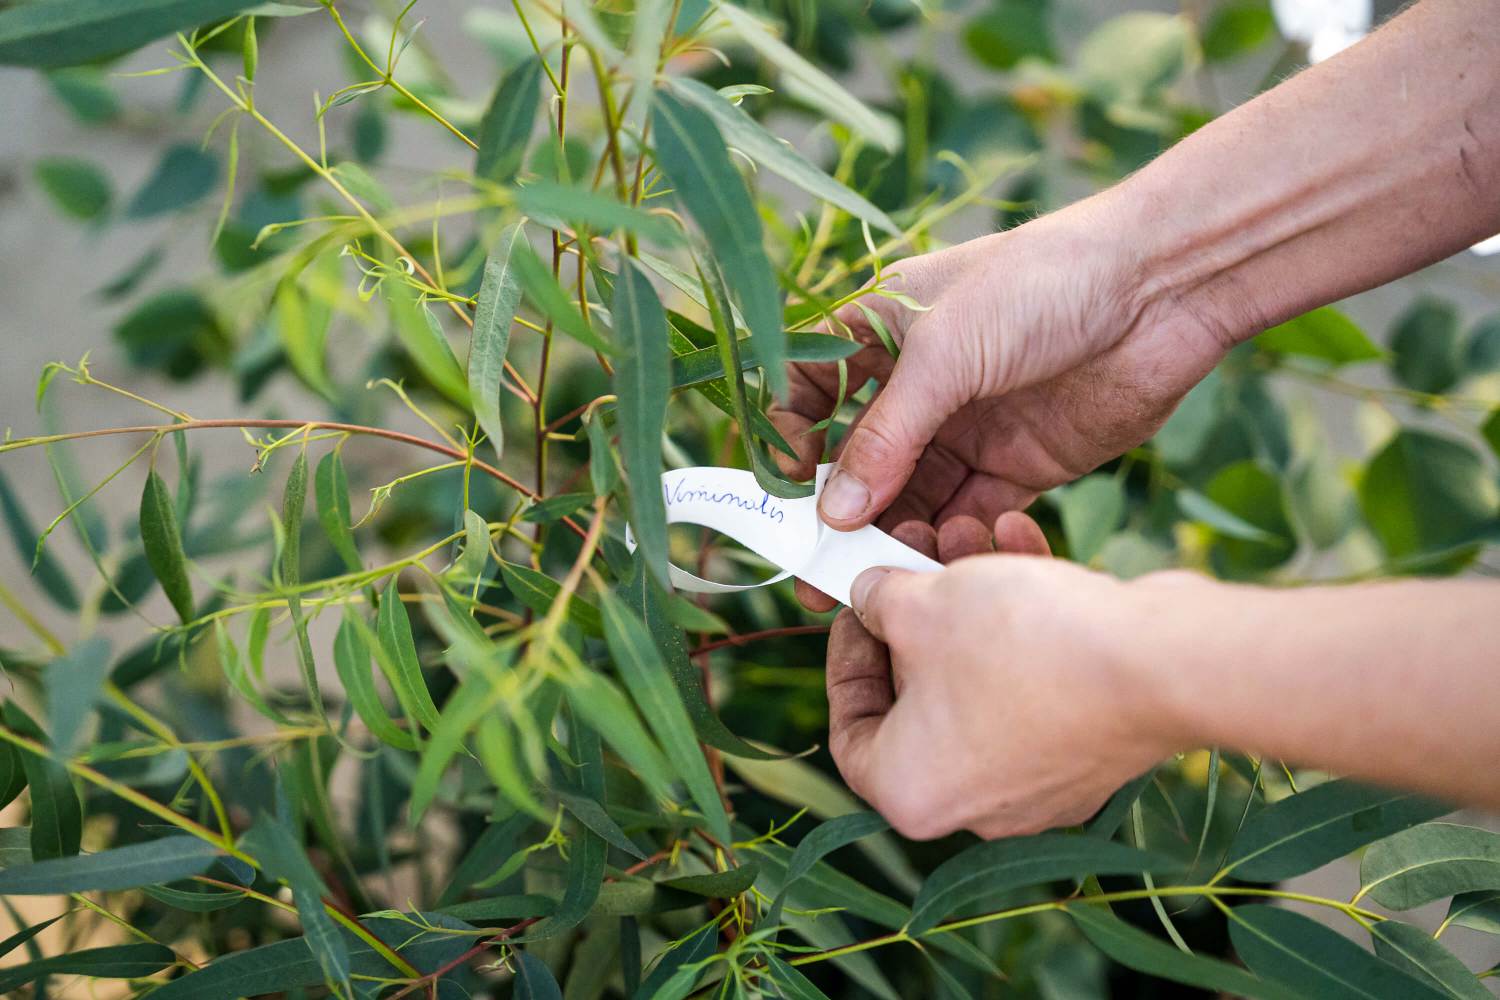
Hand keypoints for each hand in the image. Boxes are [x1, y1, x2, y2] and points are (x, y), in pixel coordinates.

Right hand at [773, 200, 1229, 610]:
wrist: (1163, 288)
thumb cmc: (1041, 285)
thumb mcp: (945, 353)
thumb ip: (885, 436)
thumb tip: (830, 511)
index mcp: (880, 329)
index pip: (811, 388)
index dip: (790, 437)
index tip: (782, 491)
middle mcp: (917, 382)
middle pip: (857, 457)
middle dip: (835, 512)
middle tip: (816, 571)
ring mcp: (967, 424)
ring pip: (909, 495)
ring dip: (888, 535)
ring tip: (873, 577)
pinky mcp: (1018, 462)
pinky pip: (967, 514)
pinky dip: (949, 540)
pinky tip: (938, 561)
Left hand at [826, 512, 1183, 839]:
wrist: (1160, 664)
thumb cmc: (1022, 644)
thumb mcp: (921, 604)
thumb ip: (877, 601)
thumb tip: (869, 596)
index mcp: (912, 791)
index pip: (851, 732)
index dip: (846, 658)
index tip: (857, 605)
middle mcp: (974, 804)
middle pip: (919, 698)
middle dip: (918, 611)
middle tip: (914, 548)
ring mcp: (1039, 781)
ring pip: (981, 676)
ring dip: (972, 598)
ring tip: (968, 530)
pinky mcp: (1091, 750)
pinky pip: (1037, 678)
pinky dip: (1024, 617)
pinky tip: (1020, 543)